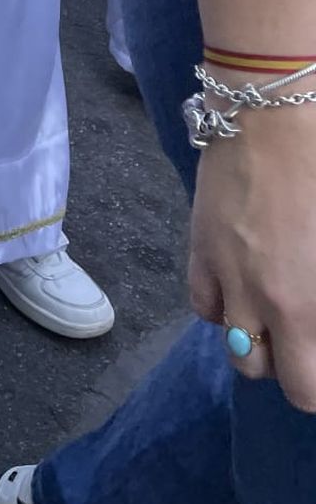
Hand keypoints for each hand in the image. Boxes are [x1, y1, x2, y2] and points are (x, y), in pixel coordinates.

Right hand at [190, 109, 315, 410]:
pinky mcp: (198, 246)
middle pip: (265, 373)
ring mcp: (224, 274)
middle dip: (291, 369)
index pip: (306, 389)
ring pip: (232, 345)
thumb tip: (315, 313)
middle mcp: (261, 301)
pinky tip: (244, 287)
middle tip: (308, 341)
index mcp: (304, 306)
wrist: (273, 114)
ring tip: (277, 316)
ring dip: (256, 341)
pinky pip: (204, 304)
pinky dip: (224, 307)